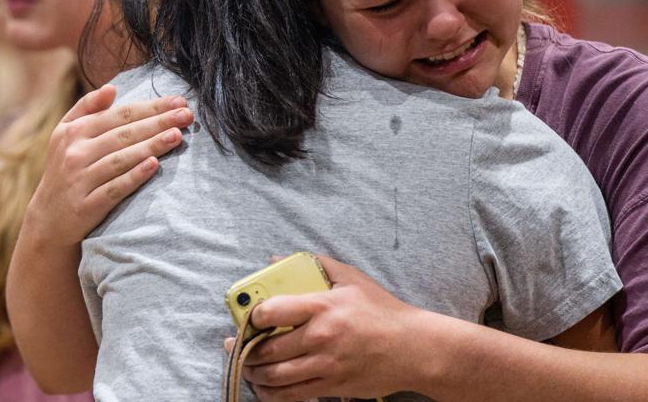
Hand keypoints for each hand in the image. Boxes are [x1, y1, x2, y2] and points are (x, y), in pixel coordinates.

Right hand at [23, 84, 192, 245]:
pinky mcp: (87, 206)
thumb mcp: (65, 134)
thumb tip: (111, 88)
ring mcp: (80, 180)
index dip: (150, 107)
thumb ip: (86, 108)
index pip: (119, 115)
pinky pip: (114, 188)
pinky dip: (134, 176)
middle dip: (158, 122)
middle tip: (187, 115)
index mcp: (73, 132)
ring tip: (177, 136)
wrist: (49, 218)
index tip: (179, 101)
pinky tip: (154, 165)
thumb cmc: (65, 169)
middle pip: (123, 134)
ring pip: (121, 159)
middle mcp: (75, 153)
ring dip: (151, 146)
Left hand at [235, 256, 432, 399]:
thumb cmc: (382, 311)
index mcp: (323, 307)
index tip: (246, 318)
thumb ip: (313, 265)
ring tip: (246, 366)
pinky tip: (263, 387)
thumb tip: (276, 260)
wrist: (414, 348)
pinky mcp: (332, 387)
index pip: (271, 312)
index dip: (251, 316)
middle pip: (267, 349)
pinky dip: (271, 394)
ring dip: (253, 374)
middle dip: (243, 350)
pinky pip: (292, 396)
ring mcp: (326, 366)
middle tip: (233, 346)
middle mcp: (321, 338)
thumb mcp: (350, 278)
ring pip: (275, 376)